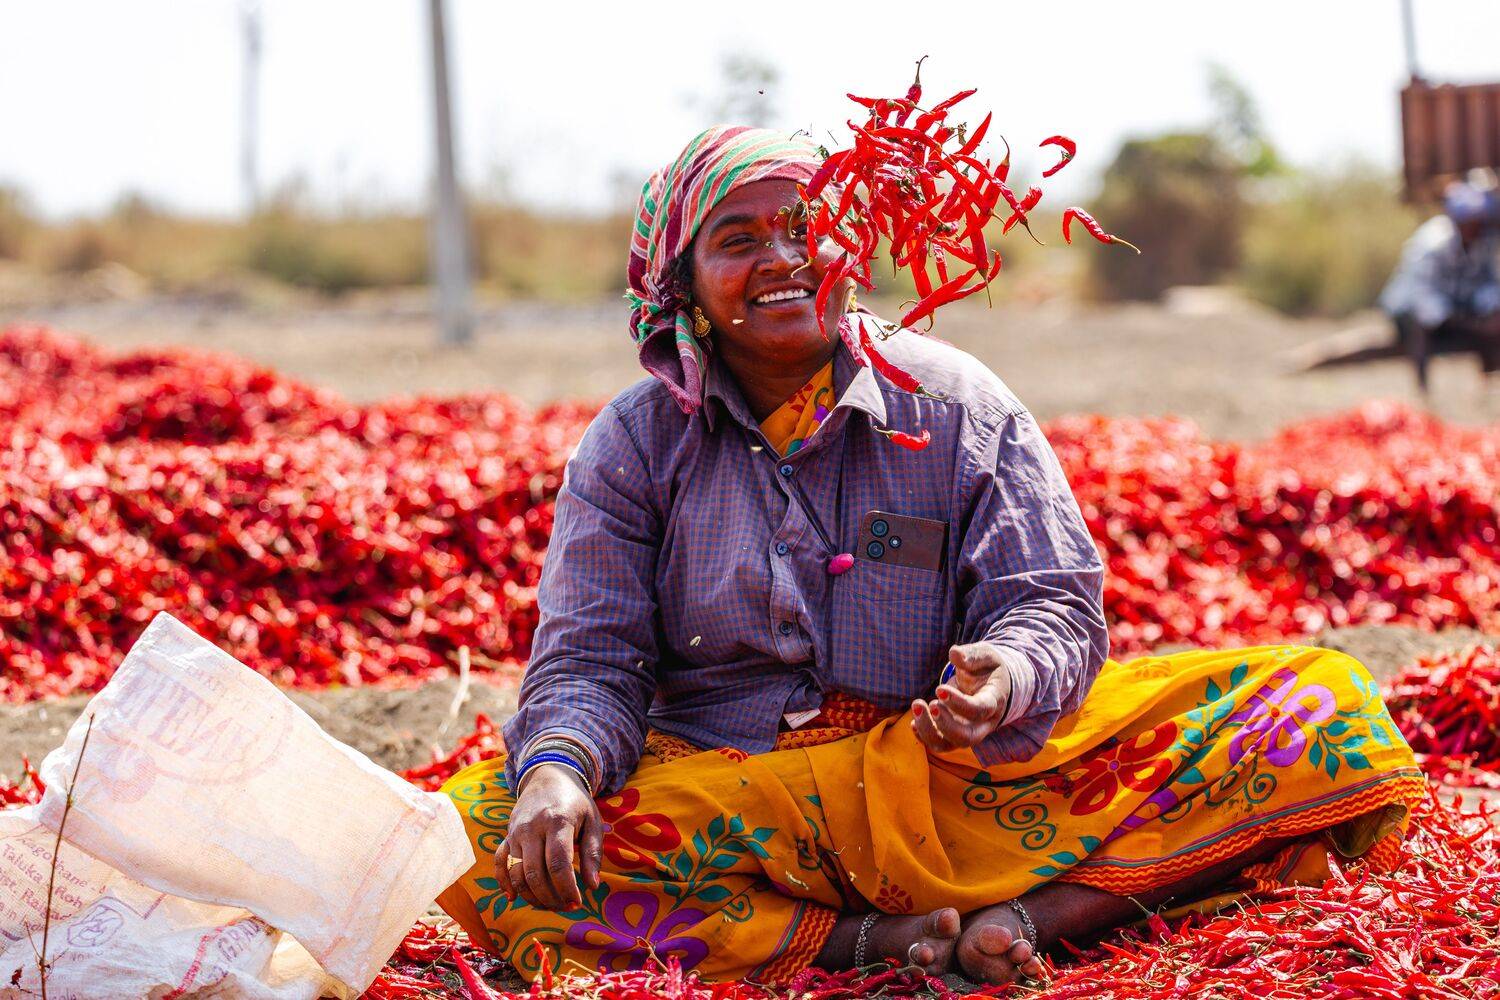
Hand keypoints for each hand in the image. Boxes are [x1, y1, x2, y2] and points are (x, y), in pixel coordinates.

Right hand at [497, 764, 602, 910]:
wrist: (548, 776)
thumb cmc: (575, 802)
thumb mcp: (592, 821)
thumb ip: (593, 853)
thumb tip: (593, 886)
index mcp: (557, 821)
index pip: (558, 863)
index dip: (566, 888)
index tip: (577, 903)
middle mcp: (532, 827)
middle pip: (534, 873)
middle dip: (549, 897)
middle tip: (564, 907)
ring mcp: (516, 832)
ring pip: (516, 872)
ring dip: (530, 895)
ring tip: (548, 904)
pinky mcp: (507, 836)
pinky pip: (499, 863)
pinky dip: (503, 883)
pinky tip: (513, 898)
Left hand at [910, 642, 1013, 752]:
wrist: (991, 683)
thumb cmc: (987, 668)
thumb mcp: (985, 656)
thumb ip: (972, 655)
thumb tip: (954, 653)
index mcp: (994, 701)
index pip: (980, 710)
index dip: (959, 704)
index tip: (939, 689)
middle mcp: (982, 723)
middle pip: (966, 737)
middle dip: (945, 725)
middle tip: (931, 704)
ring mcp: (967, 730)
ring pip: (949, 744)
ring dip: (928, 731)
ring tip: (917, 705)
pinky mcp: (953, 733)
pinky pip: (939, 743)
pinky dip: (923, 735)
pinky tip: (914, 721)